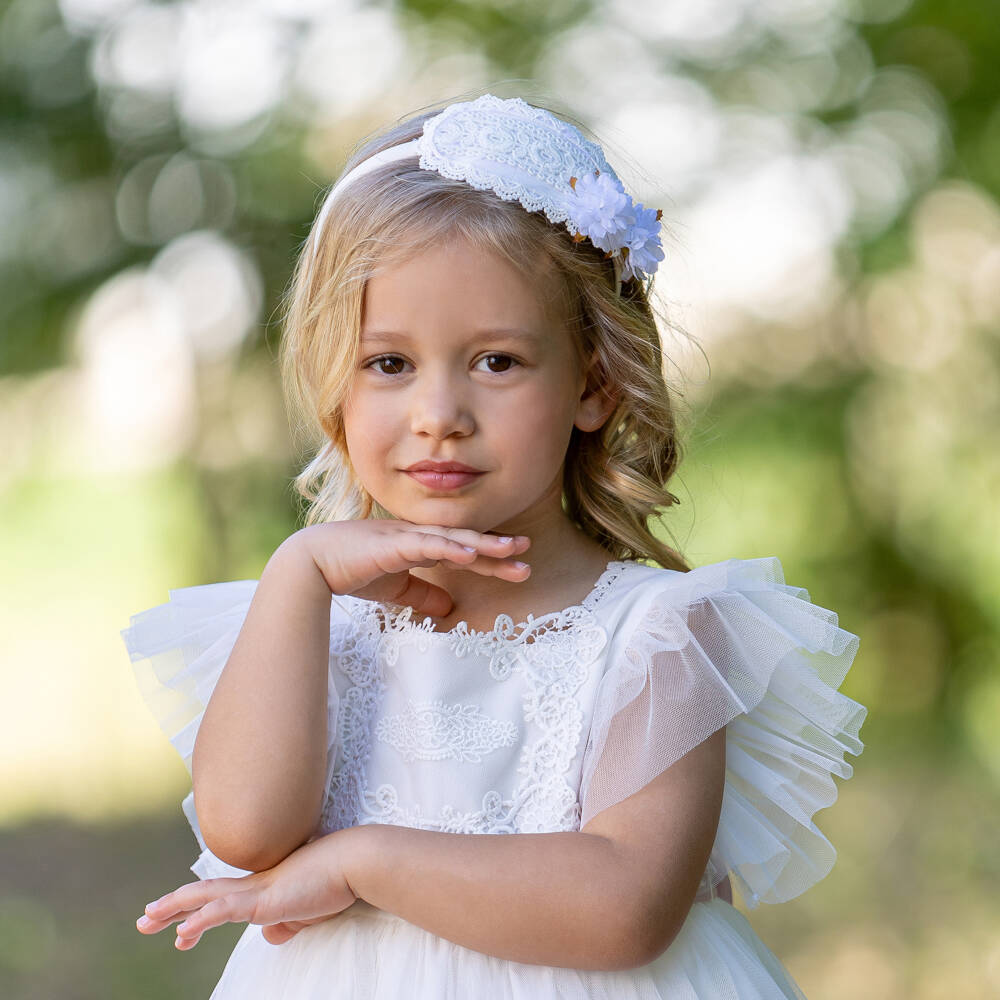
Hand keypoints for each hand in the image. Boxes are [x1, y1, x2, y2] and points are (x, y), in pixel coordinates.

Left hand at [136, 831, 357, 949]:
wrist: (354, 862)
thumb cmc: (337, 883)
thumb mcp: (307, 911)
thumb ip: (286, 922)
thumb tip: (267, 936)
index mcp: (264, 887)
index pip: (220, 898)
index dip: (194, 912)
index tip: (174, 927)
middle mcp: (255, 884)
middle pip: (203, 894)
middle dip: (171, 907)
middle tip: (143, 918)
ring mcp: (258, 890)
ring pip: (205, 898)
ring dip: (173, 910)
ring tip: (147, 920)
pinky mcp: (266, 900)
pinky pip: (226, 911)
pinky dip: (202, 920)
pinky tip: (183, 931)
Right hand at [293, 519, 531, 618]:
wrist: (312, 563)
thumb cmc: (352, 571)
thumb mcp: (397, 590)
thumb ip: (423, 596)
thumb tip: (449, 608)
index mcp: (421, 544)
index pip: (464, 551)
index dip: (492, 558)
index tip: (519, 564)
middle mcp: (419, 535)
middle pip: (467, 541)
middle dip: (498, 548)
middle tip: (528, 552)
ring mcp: (407, 536)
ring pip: (454, 539)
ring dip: (484, 544)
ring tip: (511, 549)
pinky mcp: (393, 544)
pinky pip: (427, 544)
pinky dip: (450, 548)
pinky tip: (471, 553)